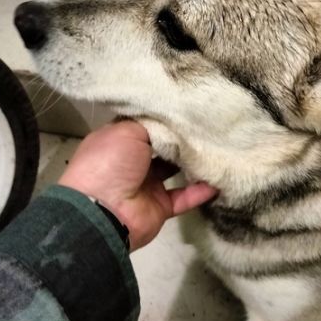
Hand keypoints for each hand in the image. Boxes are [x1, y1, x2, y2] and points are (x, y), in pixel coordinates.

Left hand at [58, 121, 216, 250]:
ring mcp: (147, 185)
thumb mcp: (127, 131)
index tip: (187, 108)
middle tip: (208, 125)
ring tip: (217, 148)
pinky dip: (201, 190)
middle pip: (163, 147)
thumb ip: (151, 125)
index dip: (163, 117)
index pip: (145, 125)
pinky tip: (218, 179)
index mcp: (119, 142)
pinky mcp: (160, 206)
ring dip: (193, 162)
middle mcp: (132, 162)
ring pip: (175, 170)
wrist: (103, 212)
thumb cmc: (110, 163)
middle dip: (182, 138)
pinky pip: (185, 197)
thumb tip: (172, 123)